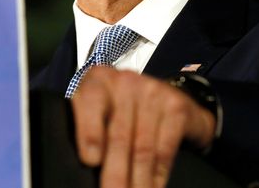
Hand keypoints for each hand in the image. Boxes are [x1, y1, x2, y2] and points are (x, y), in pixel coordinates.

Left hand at [70, 67, 215, 187]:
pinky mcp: (176, 107)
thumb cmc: (123, 111)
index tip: (90, 160)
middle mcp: (125, 81)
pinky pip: (164, 149)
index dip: (90, 131)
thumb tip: (82, 165)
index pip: (90, 100)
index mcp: (98, 80)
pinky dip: (157, 176)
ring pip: (142, 147)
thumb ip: (86, 128)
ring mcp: (153, 92)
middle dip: (114, 173)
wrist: (171, 98)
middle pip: (118, 134)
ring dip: (137, 182)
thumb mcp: (100, 110)